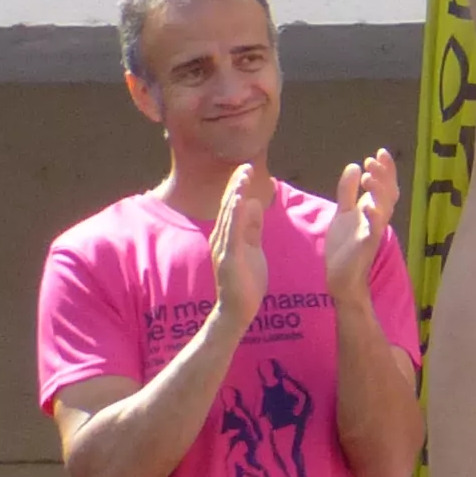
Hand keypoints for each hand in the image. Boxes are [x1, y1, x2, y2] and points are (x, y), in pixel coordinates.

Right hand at [211, 162, 272, 329]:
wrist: (238, 310)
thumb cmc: (245, 281)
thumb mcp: (253, 248)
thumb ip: (253, 227)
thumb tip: (255, 203)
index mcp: (227, 236)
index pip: (232, 206)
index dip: (238, 187)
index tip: (246, 168)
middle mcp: (221, 239)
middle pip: (228, 207)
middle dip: (236, 186)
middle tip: (245, 166)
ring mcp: (223, 249)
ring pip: (229, 218)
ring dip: (235, 196)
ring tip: (242, 178)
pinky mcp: (229, 260)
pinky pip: (232, 235)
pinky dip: (236, 218)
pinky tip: (240, 204)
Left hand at [331, 151, 398, 285]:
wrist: (342, 277)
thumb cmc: (345, 245)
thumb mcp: (344, 213)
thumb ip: (348, 191)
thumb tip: (354, 165)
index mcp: (374, 209)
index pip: (385, 185)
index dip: (386, 169)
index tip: (380, 152)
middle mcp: (379, 219)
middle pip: (388, 193)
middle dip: (383, 175)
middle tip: (373, 160)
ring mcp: (374, 232)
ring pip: (384, 208)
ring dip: (378, 191)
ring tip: (368, 177)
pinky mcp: (367, 245)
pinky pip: (374, 230)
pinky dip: (374, 216)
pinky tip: (368, 206)